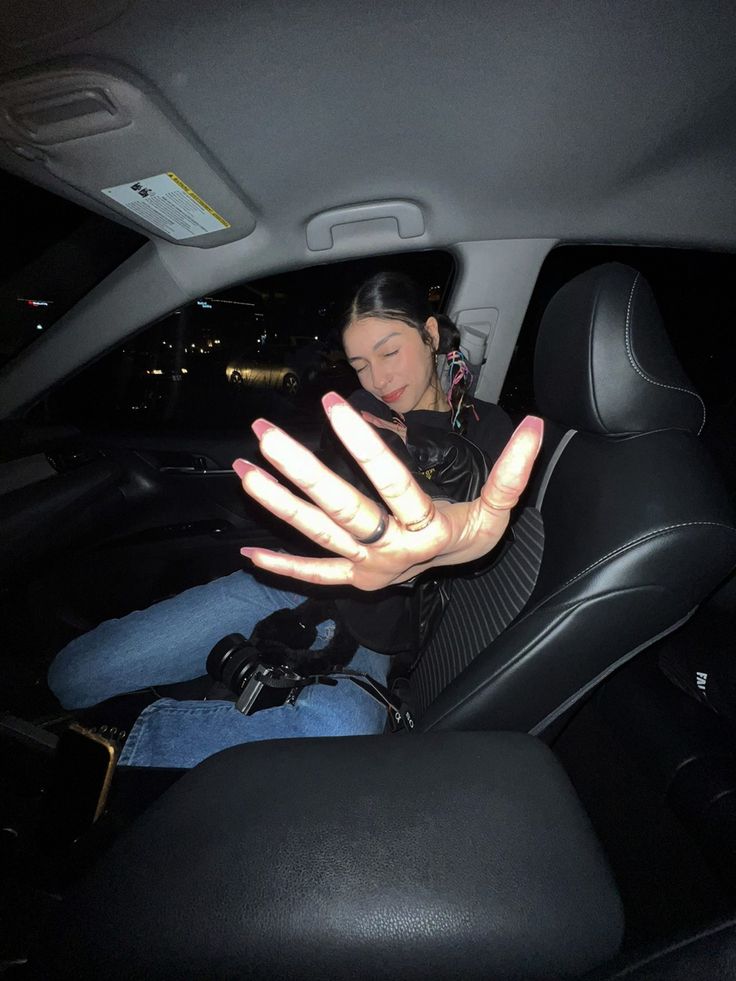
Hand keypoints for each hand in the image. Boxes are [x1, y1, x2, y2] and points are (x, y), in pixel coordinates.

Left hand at [233, 392, 542, 590]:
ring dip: (278, 504)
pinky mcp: (352, 576)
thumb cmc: (473, 536)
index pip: (393, 485)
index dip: (364, 447)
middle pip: (342, 510)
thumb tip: (536, 425)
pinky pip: (315, 573)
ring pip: (317, 534)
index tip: (333, 406)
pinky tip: (250, 552)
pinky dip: (283, 566)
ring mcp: (366, 565)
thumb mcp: (500, 508)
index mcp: (426, 529)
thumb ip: (514, 471)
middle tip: (266, 434)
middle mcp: (390, 550)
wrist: (458, 576)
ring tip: (245, 472)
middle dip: (301, 471)